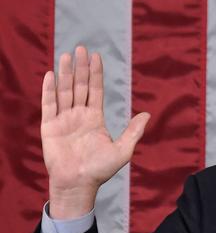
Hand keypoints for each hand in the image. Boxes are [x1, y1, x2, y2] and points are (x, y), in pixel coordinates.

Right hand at [41, 46, 149, 218]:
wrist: (79, 184)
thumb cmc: (100, 170)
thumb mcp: (123, 150)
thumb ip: (133, 131)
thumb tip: (148, 114)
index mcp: (95, 119)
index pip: (95, 91)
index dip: (95, 74)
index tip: (96, 56)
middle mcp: (78, 116)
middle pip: (79, 86)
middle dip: (80, 67)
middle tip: (81, 48)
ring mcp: (63, 120)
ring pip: (64, 91)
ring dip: (65, 73)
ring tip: (66, 55)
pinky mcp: (49, 127)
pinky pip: (49, 104)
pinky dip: (49, 89)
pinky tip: (52, 74)